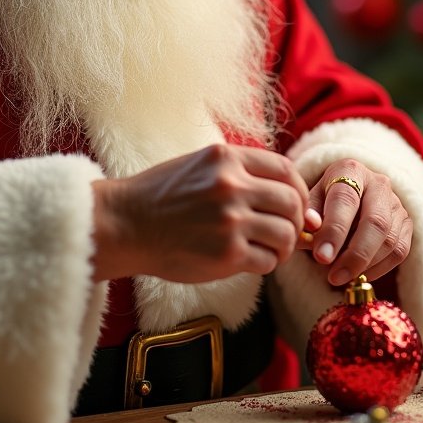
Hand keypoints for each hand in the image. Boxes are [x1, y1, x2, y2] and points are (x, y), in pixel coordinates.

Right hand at [91, 144, 308, 282]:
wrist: (125, 224)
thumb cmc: (161, 196)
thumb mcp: (200, 165)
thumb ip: (240, 173)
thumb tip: (289, 196)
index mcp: (226, 158)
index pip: (285, 169)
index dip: (298, 189)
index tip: (295, 204)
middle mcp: (232, 185)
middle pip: (291, 202)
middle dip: (295, 220)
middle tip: (286, 232)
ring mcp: (230, 220)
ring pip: (285, 234)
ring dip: (283, 246)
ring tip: (269, 249)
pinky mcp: (226, 254)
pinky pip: (267, 260)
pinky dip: (266, 263)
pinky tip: (250, 260)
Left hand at [298, 161, 411, 286]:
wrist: (348, 192)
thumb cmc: (324, 199)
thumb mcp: (310, 200)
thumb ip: (307, 214)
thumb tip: (309, 227)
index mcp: (350, 170)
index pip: (345, 200)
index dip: (334, 230)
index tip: (321, 257)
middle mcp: (378, 183)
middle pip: (375, 222)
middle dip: (354, 254)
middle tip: (333, 277)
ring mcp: (396, 203)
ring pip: (389, 240)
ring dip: (365, 264)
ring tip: (340, 276)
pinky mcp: (406, 223)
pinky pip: (400, 251)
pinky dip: (380, 269)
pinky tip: (360, 275)